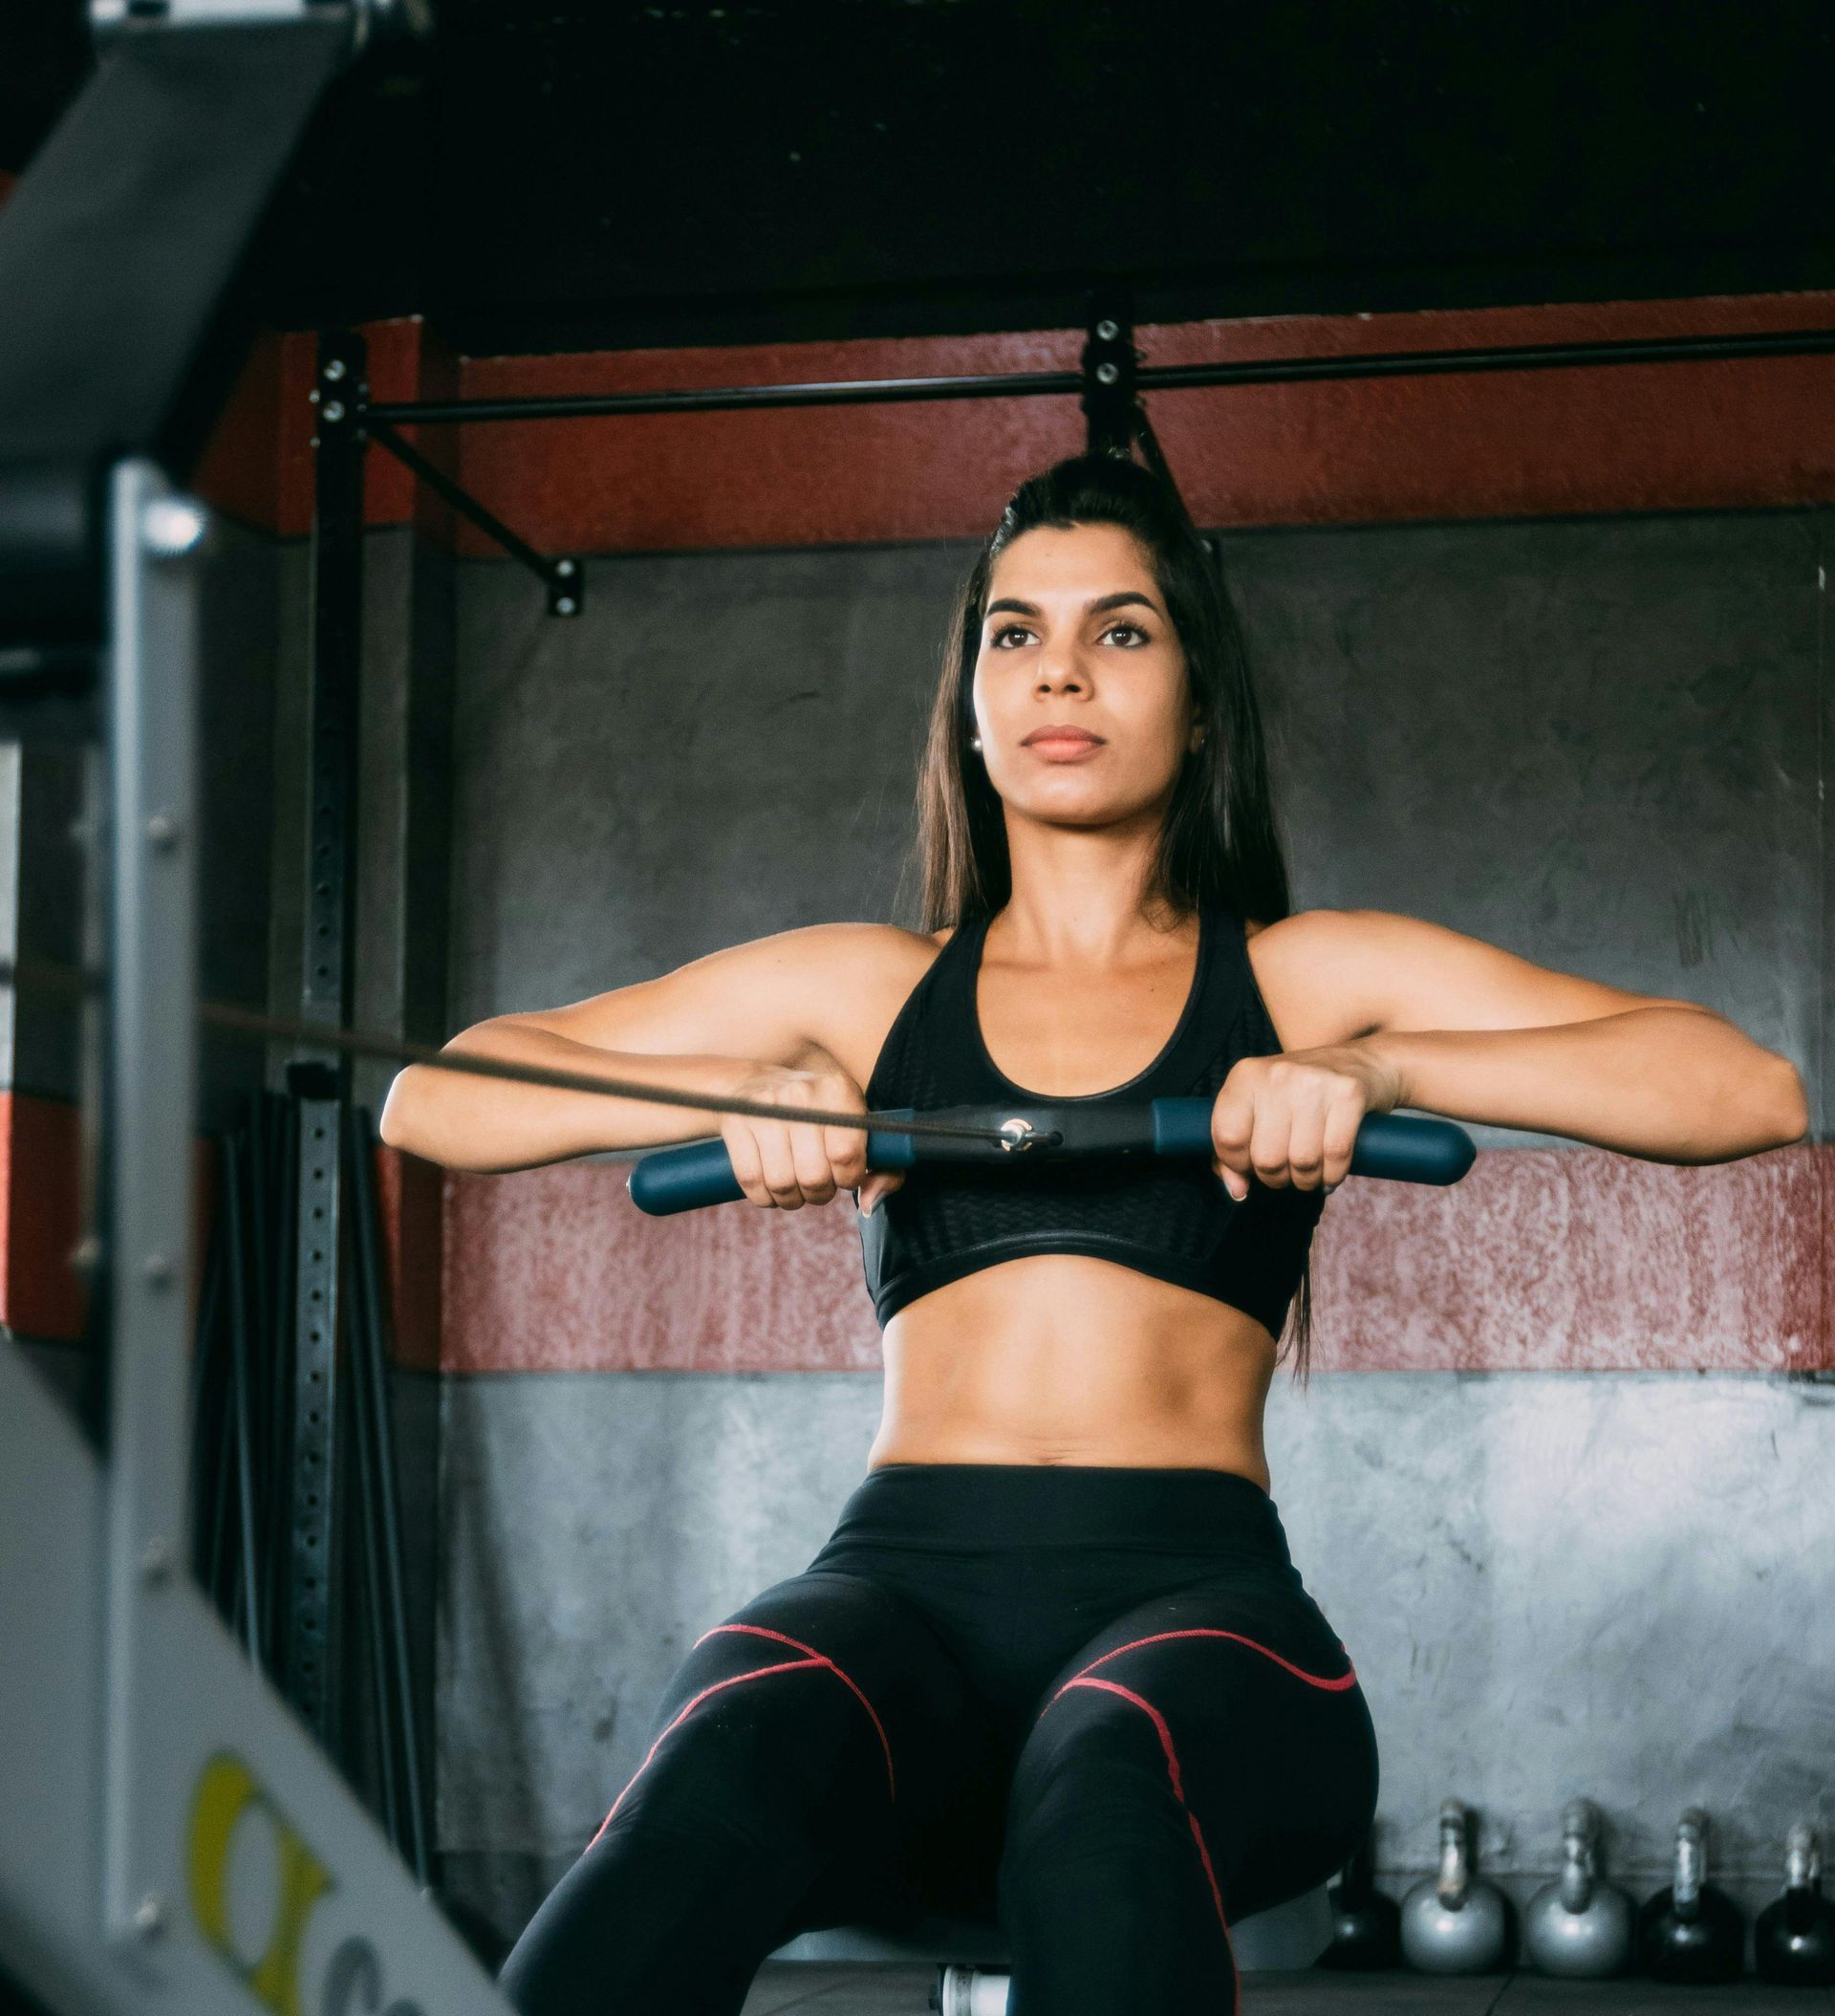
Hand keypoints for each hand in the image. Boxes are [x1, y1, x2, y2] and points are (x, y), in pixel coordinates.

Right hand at [721, 1063, 906, 1213]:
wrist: (753, 1085)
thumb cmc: (816, 1117)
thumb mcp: (854, 1128)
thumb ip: (883, 1169)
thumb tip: (868, 1203)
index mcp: (838, 1091)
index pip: (846, 1155)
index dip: (848, 1179)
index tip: (844, 1177)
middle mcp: (802, 1094)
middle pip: (813, 1176)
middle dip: (819, 1194)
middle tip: (818, 1186)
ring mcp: (766, 1109)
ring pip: (781, 1183)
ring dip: (791, 1199)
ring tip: (796, 1188)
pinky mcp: (736, 1122)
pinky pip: (751, 1181)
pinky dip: (763, 1198)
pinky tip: (771, 1189)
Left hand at [1209, 1042, 1403, 1202]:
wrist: (1360, 1064)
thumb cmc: (1300, 1093)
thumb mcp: (1260, 1106)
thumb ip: (1235, 1147)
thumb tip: (1236, 1190)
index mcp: (1246, 1076)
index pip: (1228, 1137)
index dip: (1238, 1165)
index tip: (1251, 1167)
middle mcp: (1277, 1075)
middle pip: (1266, 1157)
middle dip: (1276, 1178)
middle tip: (1285, 1172)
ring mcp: (1314, 1082)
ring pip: (1302, 1162)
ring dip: (1306, 1180)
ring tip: (1308, 1173)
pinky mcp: (1349, 1094)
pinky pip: (1335, 1155)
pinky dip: (1332, 1175)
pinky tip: (1330, 1173)